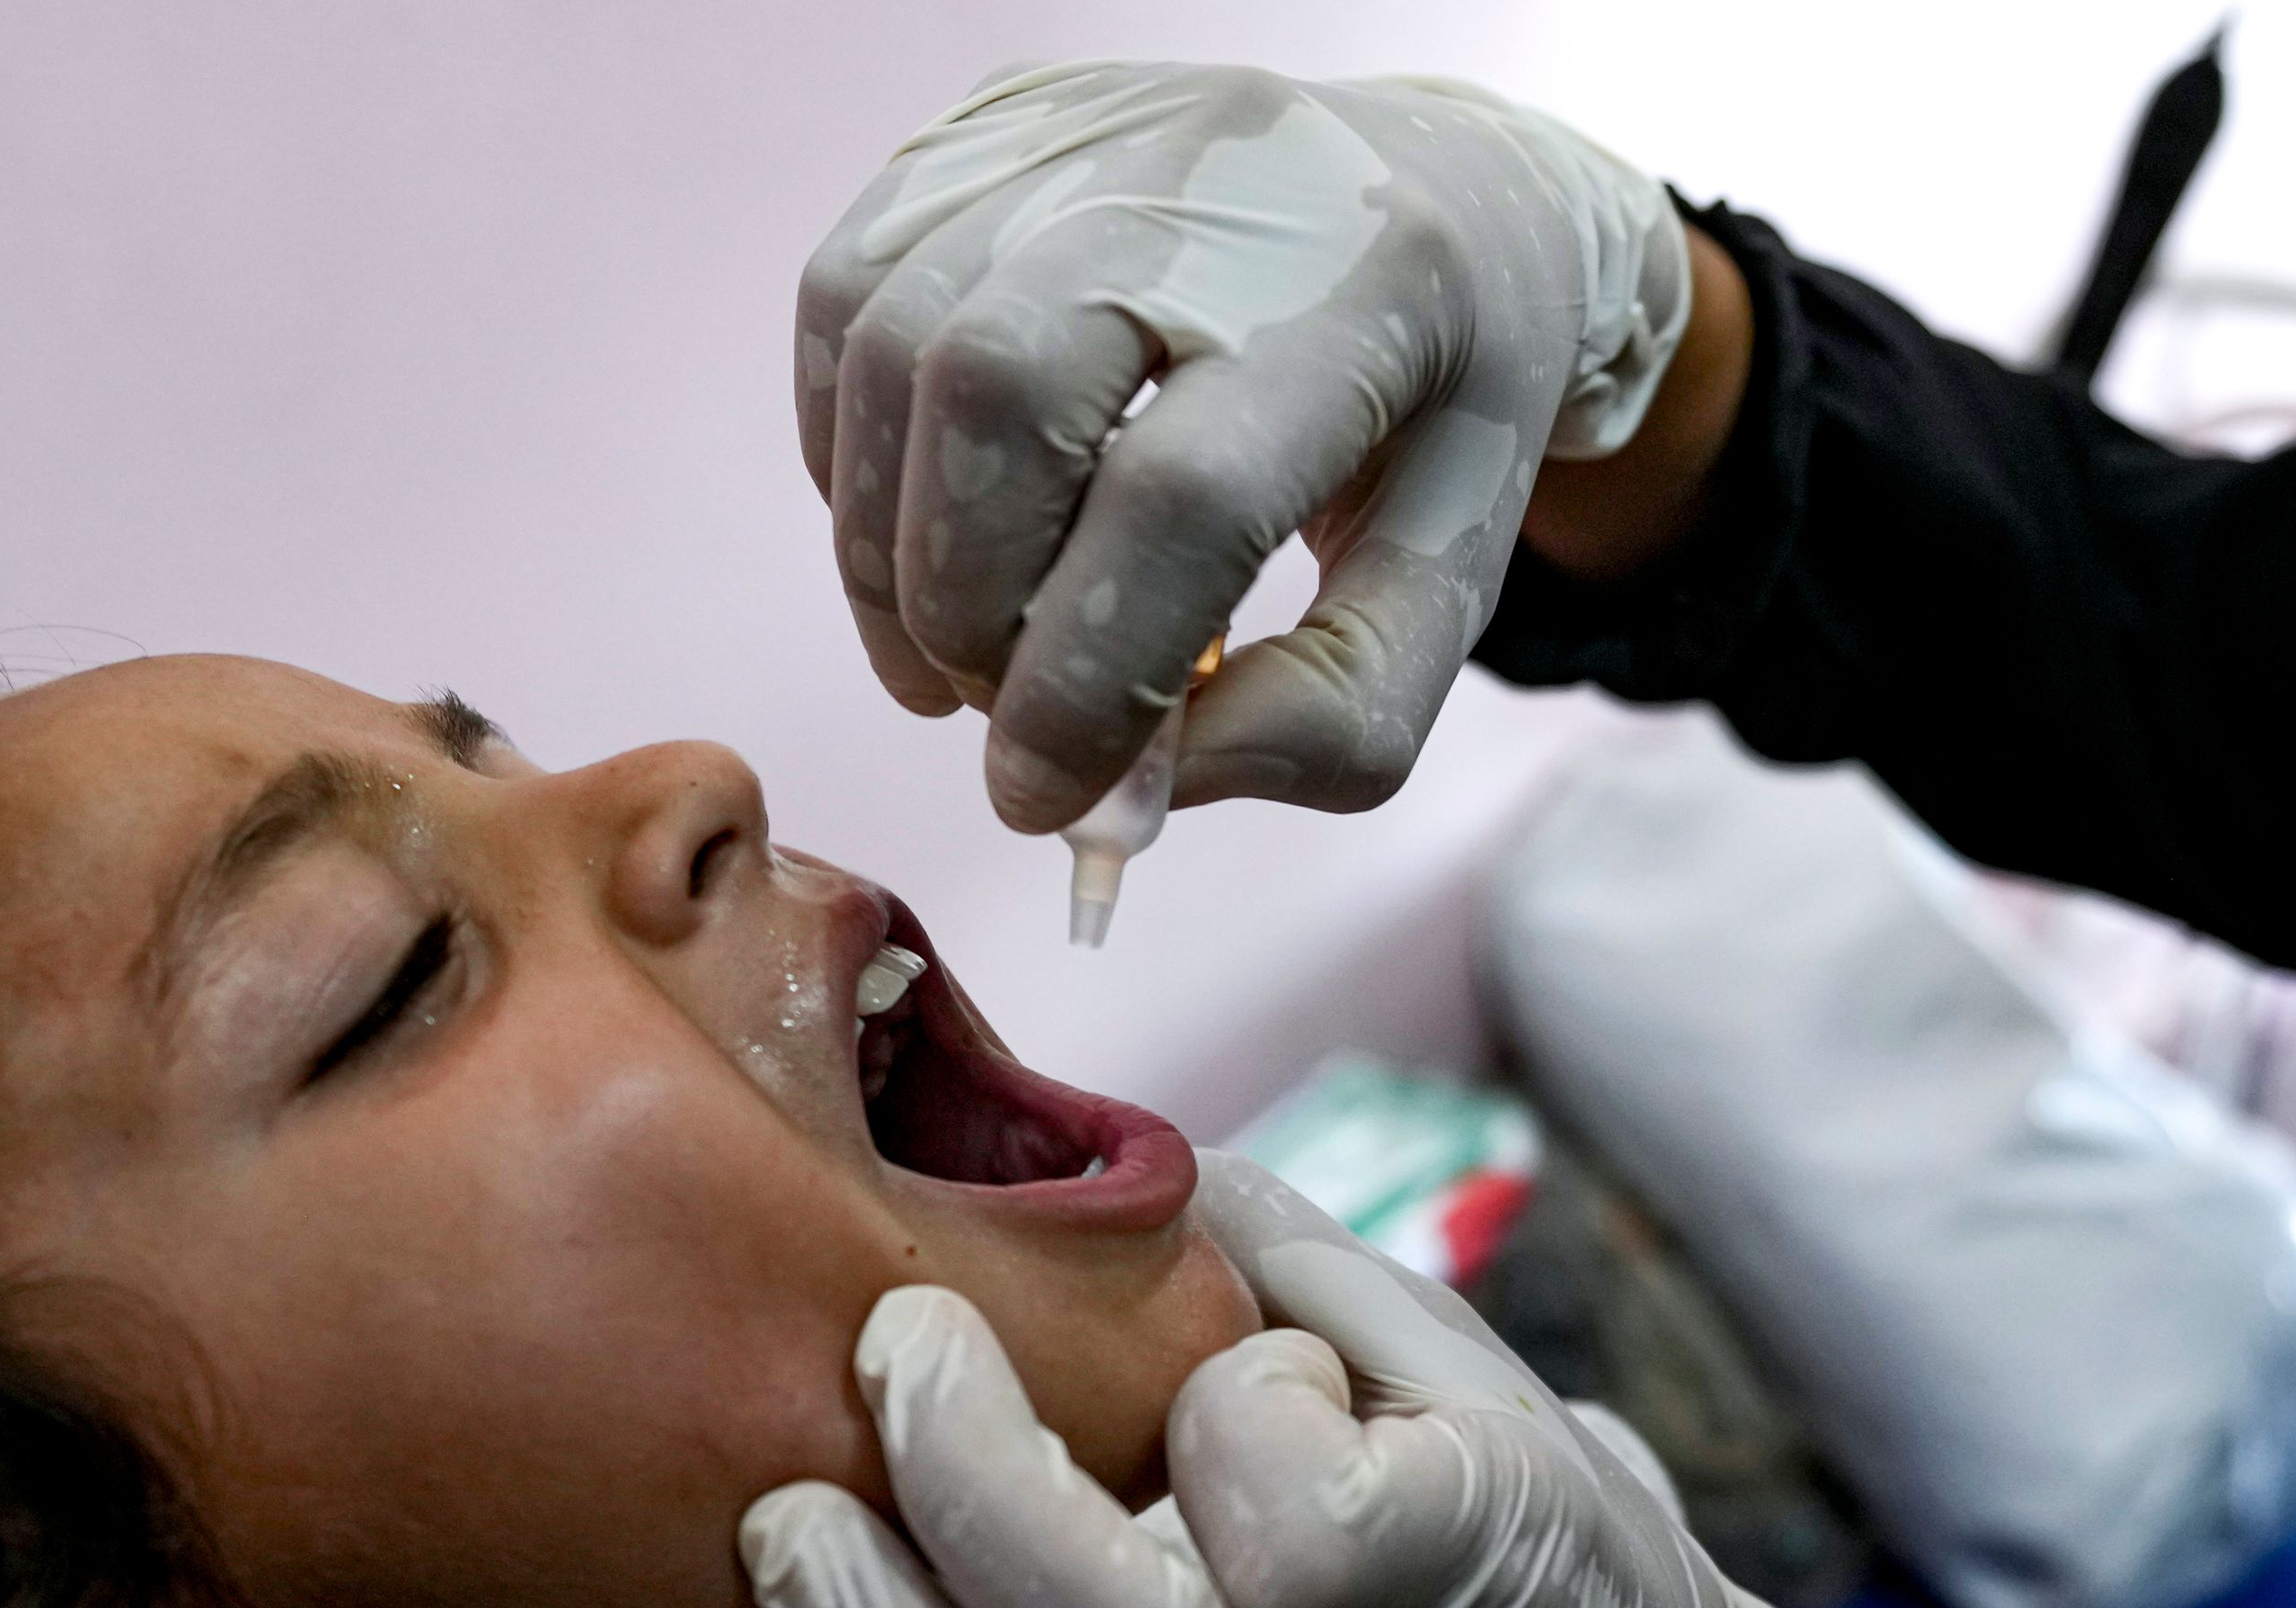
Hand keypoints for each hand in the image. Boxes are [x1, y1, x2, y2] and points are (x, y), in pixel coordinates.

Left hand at [739, 1153, 1969, 1607]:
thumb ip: (1310, 1276)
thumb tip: (1126, 1157)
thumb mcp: (1477, 1386)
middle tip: (881, 1355)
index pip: (1304, 1523)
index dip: (1237, 1417)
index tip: (1232, 1363)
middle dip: (968, 1500)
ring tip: (782, 1532)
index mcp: (1472, 1575)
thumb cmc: (1541, 1550)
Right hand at [794, 64, 1690, 830]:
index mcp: (1377, 279)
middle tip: (999, 710)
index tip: (1046, 795)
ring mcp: (1085, 125)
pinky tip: (921, 534)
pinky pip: (846, 304)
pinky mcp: (987, 126)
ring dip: (886, 557)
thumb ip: (1327, 720)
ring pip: (895, 350)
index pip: (1184, 496)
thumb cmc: (1436, 415)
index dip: (1084, 680)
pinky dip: (854, 459)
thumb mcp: (1449, 585)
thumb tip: (1125, 791)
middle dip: (967, 611)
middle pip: (1001, 395)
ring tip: (950, 655)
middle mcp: (1219, 163)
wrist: (1442, 199)